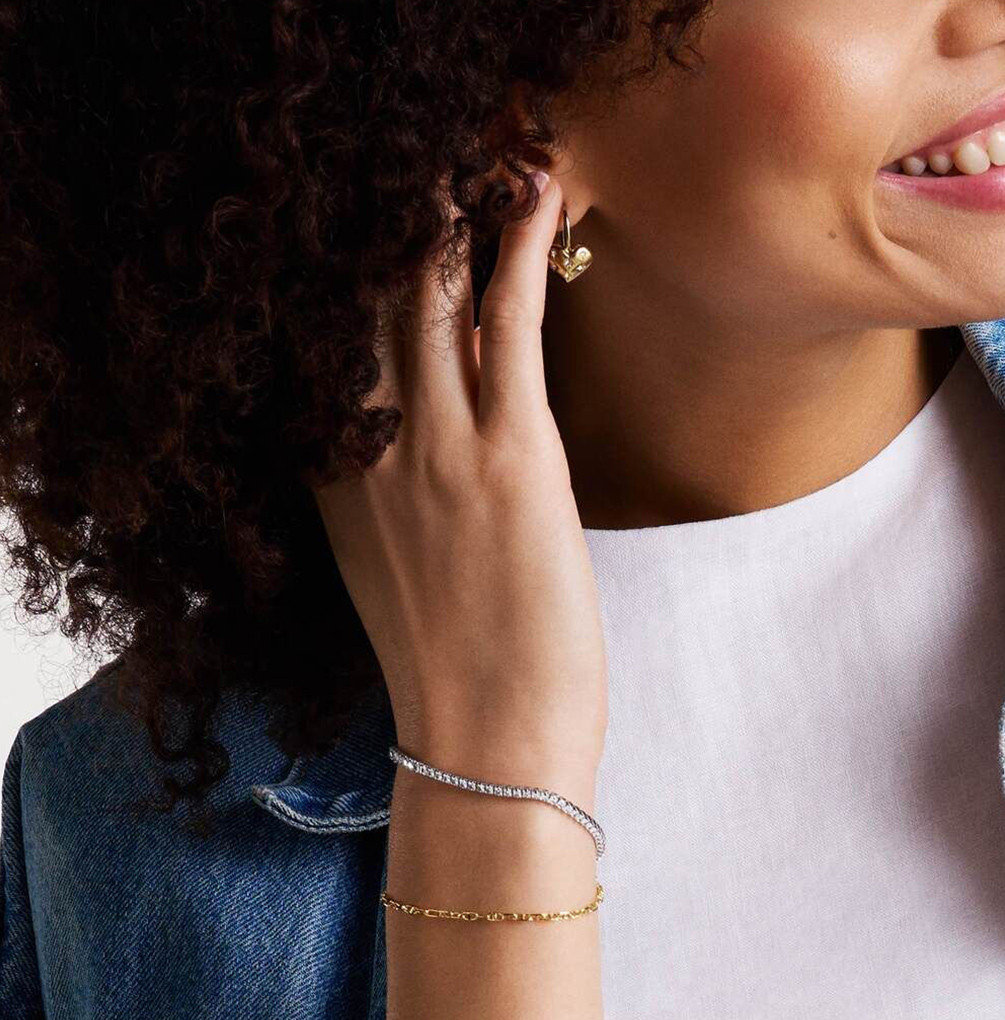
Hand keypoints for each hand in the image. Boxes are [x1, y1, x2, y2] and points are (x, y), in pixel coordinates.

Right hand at [313, 174, 607, 789]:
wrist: (486, 749)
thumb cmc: (458, 676)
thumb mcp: (401, 574)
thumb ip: (400, 495)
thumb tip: (439, 433)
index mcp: (337, 480)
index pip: (336, 348)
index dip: (356, 276)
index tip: (382, 227)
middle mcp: (367, 451)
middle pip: (365, 301)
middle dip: (392, 223)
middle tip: (423, 161)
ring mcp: (432, 450)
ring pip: (425, 292)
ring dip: (449, 210)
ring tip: (475, 149)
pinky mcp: (507, 459)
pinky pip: (502, 324)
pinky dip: (515, 248)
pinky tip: (531, 189)